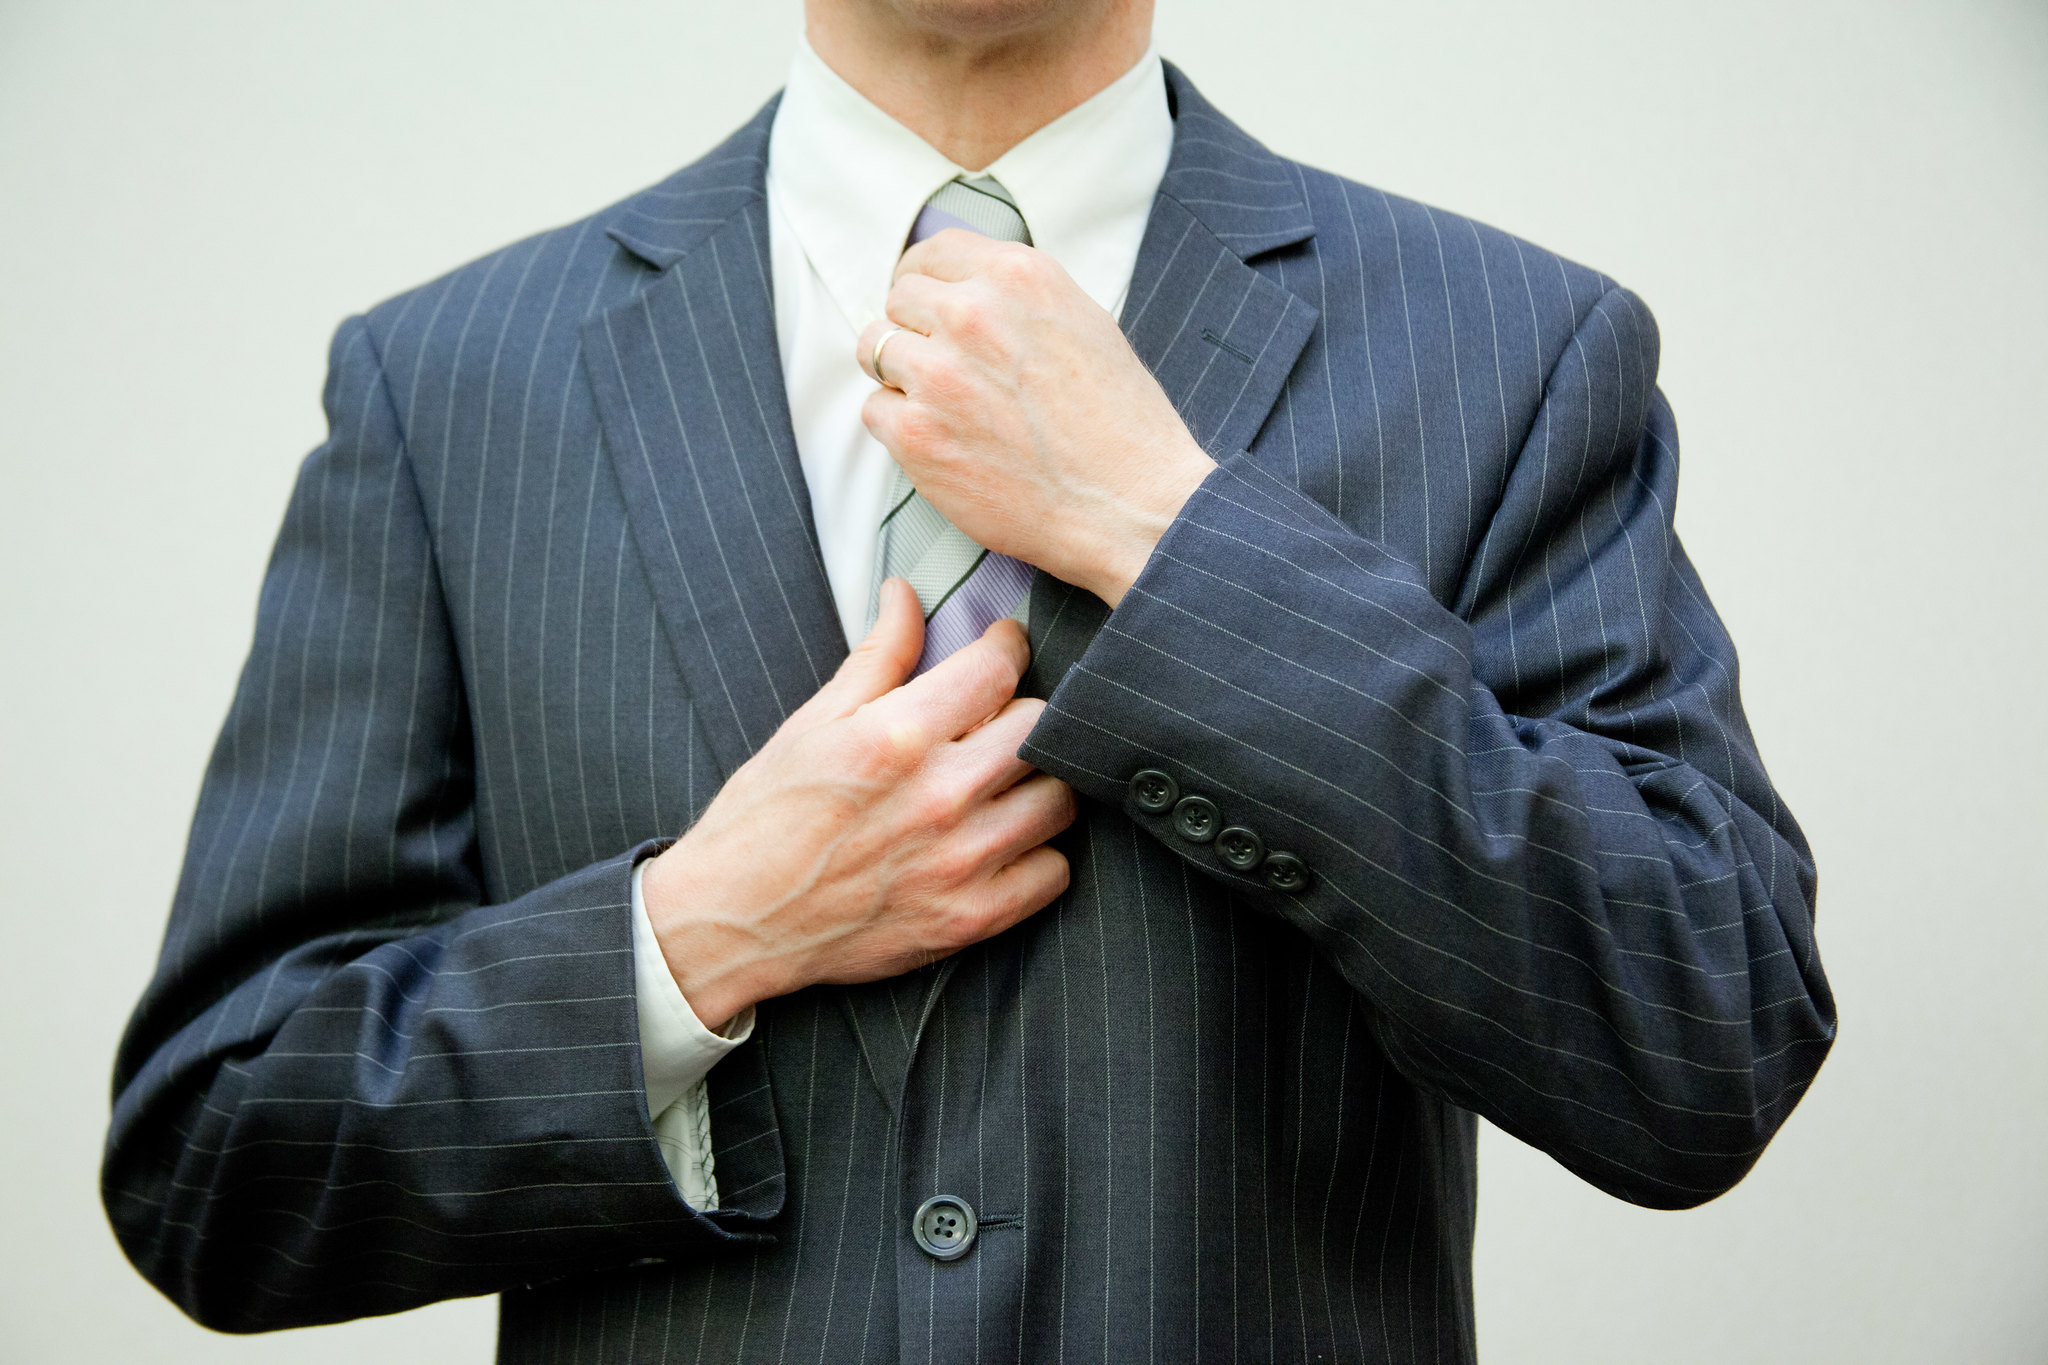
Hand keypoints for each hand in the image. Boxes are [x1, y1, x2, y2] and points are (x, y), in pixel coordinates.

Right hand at [639, 578, 1075, 1028]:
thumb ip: (878, 657)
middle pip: (1040, 727)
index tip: (1002, 647)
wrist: (733, 922)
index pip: (997, 670)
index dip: (1006, 647)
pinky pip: (1054, 872)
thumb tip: (907, 593)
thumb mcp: (812, 723)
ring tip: (1003, 780)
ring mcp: (960, 862)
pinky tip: (1004, 840)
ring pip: (1060, 797)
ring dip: (1037, 781)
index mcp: (896, 736)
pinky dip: (1038, 853)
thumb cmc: (764, 817)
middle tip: (995, 719)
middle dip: (1020, 712)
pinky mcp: (970, 918)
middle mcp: (939, 796)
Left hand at [856, 229, 1215, 606]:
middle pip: (898, 300)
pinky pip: (875, 410)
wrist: (1132, 504)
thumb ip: (1016, 300)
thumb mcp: (1082, 323)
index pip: (931, 254)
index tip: (923, 308)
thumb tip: (961, 293)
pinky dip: (900, 428)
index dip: (922, 283)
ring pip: (874, 350)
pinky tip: (946, 444)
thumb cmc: (1119, 424)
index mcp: (1017, 276)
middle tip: (945, 371)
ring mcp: (939, 373)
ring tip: (947, 408)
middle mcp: (972, 314)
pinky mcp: (917, 434)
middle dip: (915, 332)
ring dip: (902, 377)